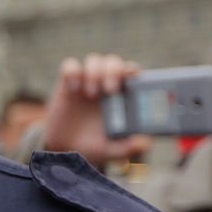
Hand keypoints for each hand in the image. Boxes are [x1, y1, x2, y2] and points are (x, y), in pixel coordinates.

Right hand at [43, 54, 152, 168]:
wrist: (65, 149)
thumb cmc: (94, 147)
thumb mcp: (113, 151)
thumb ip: (130, 148)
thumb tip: (146, 142)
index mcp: (121, 96)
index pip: (131, 73)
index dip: (133, 71)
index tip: (132, 78)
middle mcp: (105, 85)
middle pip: (114, 62)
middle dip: (114, 70)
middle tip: (110, 90)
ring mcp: (86, 82)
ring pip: (94, 60)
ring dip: (95, 71)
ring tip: (90, 93)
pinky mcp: (67, 83)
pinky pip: (69, 65)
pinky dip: (72, 71)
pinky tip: (73, 88)